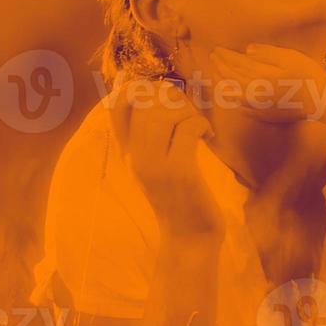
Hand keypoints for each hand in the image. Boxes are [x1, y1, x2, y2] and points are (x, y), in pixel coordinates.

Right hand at [108, 78, 222, 235]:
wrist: (189, 238)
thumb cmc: (179, 197)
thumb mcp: (158, 163)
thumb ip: (151, 132)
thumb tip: (151, 90)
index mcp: (127, 153)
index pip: (117, 104)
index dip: (141, 88)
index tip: (165, 100)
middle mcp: (135, 157)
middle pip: (144, 100)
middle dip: (172, 96)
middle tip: (188, 114)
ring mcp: (155, 165)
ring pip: (164, 112)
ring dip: (188, 110)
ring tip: (198, 127)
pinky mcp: (179, 172)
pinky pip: (187, 128)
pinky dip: (202, 125)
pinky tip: (208, 137)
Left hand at [208, 44, 325, 119]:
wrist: (320, 101)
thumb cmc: (307, 75)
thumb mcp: (289, 57)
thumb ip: (266, 53)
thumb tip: (247, 51)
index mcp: (259, 75)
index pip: (236, 63)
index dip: (225, 56)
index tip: (217, 49)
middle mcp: (254, 92)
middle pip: (232, 78)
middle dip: (220, 66)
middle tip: (213, 57)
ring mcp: (258, 105)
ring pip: (234, 93)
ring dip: (223, 82)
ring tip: (217, 73)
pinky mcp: (264, 114)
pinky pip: (242, 107)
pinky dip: (233, 99)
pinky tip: (231, 96)